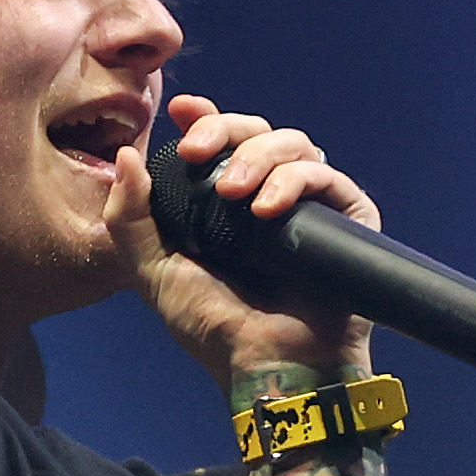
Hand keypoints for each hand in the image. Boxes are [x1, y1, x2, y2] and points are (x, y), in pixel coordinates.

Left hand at [105, 93, 376, 391]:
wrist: (265, 364)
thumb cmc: (214, 328)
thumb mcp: (154, 272)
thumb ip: (130, 219)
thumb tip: (127, 155)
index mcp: (226, 204)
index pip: (222, 142)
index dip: (205, 118)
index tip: (181, 111)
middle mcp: (270, 196)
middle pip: (256, 131)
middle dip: (224, 130)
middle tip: (197, 153)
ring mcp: (311, 205)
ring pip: (292, 143)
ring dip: (257, 157)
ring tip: (232, 194)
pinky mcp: (348, 216)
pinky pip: (325, 174)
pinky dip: (293, 181)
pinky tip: (266, 209)